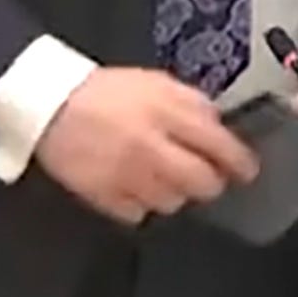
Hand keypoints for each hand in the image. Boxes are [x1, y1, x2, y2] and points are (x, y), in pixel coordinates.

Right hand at [33, 68, 258, 224]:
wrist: (50, 105)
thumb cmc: (105, 92)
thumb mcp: (157, 82)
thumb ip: (193, 103)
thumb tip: (219, 127)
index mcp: (167, 113)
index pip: (219, 146)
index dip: (240, 162)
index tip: (247, 170)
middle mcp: (151, 148)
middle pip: (202, 183)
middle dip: (209, 181)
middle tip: (205, 175)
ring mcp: (127, 176)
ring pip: (172, 202)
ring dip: (174, 192)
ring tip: (160, 174)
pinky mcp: (104, 197)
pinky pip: (138, 213)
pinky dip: (141, 203)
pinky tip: (134, 184)